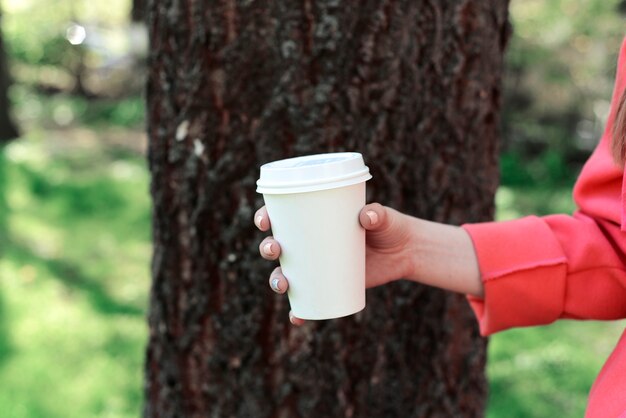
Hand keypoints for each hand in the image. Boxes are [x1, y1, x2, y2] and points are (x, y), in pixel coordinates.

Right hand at [254, 203, 414, 324]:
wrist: (404, 251)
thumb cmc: (389, 226)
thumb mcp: (383, 216)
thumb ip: (377, 214)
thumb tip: (367, 217)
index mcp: (314, 219)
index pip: (281, 215)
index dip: (265, 217)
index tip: (265, 221)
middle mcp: (309, 243)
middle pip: (277, 246)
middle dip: (268, 248)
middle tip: (275, 249)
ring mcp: (317, 266)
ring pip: (285, 274)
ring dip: (276, 280)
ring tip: (283, 284)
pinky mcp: (328, 286)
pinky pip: (306, 301)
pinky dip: (299, 311)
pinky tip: (297, 317)